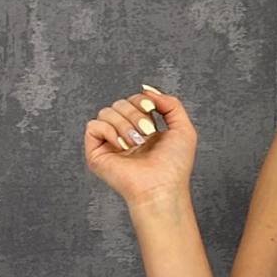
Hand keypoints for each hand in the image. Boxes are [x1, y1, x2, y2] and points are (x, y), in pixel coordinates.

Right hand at [83, 84, 196, 207]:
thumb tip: (146, 89)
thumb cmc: (174, 166)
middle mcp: (125, 134)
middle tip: (147, 133)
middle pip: (120, 103)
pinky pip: (94, 125)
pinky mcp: (96, 152)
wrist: (162, 187)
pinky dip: (109, 131)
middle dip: (135, 114)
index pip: (134, 100)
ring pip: (107, 111)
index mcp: (143, 129)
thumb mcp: (183, 129)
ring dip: (125, 124)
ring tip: (137, 143)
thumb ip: (171, 103)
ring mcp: (110, 143)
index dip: (142, 101)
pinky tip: (122, 145)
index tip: (152, 112)